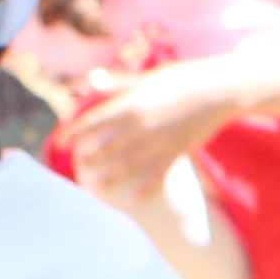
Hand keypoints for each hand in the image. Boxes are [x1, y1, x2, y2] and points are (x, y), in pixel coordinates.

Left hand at [66, 60, 228, 201]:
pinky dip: (148, 187)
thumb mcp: (146, 79)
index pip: (94, 120)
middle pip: (108, 144)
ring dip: (113, 176)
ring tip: (99, 187)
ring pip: (130, 163)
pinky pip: (159, 174)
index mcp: (130, 103)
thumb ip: (117, 83)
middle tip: (79, 166)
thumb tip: (91, 80)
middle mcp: (140, 124)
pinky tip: (137, 199)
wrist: (217, 91)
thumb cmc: (181, 79)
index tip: (61, 142)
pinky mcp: (177, 151)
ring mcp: (158, 141)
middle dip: (92, 156)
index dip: (75, 132)